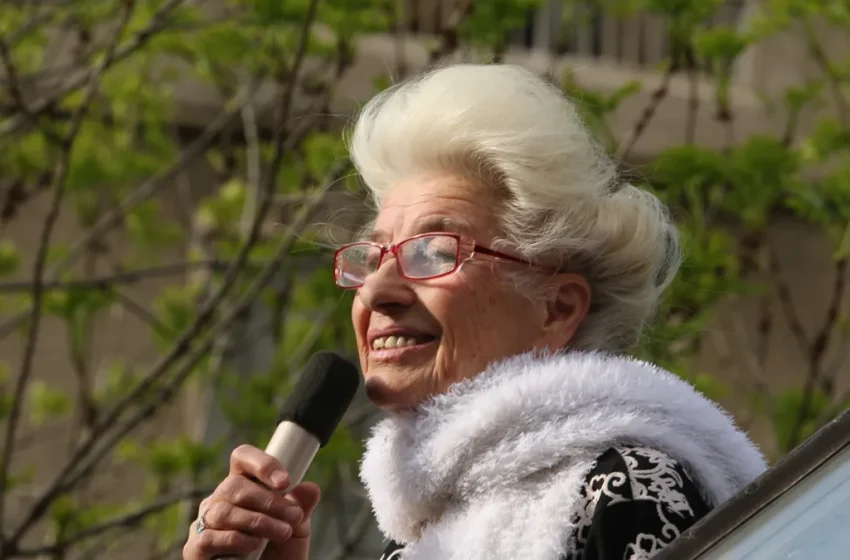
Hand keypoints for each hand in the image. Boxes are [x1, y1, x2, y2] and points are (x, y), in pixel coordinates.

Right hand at [183, 445, 320, 559]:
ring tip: (282, 533)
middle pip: (235, 485)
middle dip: (269, 501)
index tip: (285, 482)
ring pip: (225, 511)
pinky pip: (209, 537)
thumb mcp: (296, 530)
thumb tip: (310, 488)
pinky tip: (253, 546)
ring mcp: (206, 523)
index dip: (262, 464)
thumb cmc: (277, 553)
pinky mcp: (195, 548)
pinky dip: (235, 540)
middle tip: (294, 516)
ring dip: (258, 521)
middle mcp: (220, 500)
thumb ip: (301, 508)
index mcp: (243, 486)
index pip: (243, 458)